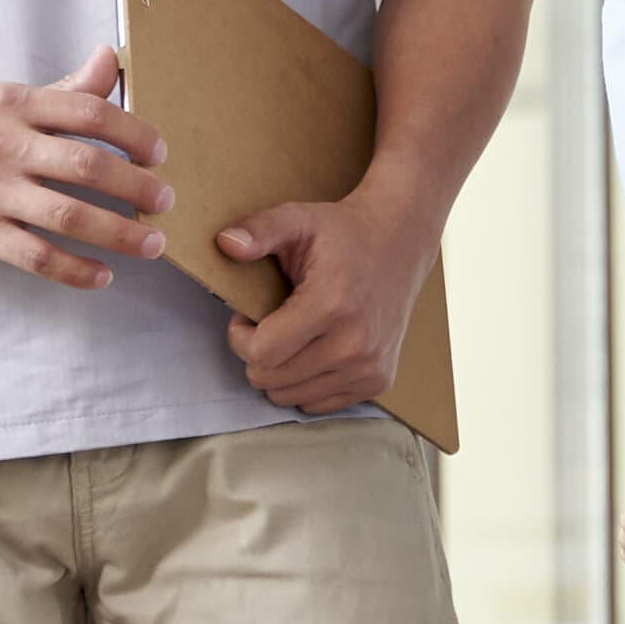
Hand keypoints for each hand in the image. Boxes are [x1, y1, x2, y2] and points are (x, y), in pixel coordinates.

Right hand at [0, 47, 167, 285]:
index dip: (135, 133)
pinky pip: (36, 255)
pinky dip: (75, 269)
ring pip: (68, 214)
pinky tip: (101, 276)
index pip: (89, 113)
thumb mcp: (3, 100)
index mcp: (14, 104)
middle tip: (165, 201)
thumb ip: (62, 91)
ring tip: (151, 245)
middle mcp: (4, 144)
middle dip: (137, 186)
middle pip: (87, 165)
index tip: (159, 154)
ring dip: (119, 233)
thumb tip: (110, 59)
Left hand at [218, 187, 435, 417]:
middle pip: (271, 379)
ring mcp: (369, 367)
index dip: (241, 337)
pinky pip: (317, 404)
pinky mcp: (378, 381)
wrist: (399, 244)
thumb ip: (260, 229)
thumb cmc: (342, 234)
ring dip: (280, 371)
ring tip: (294, 335)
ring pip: (290, 397)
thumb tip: (225, 243)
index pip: (261, 354)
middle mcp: (355, 344)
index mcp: (331, 305)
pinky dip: (306, 383)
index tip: (248, 316)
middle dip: (257, 354)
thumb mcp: (297, 219)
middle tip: (271, 323)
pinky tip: (316, 350)